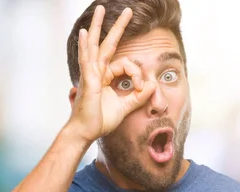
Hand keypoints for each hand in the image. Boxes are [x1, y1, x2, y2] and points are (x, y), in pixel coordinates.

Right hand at [68, 5, 156, 142]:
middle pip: (108, 44)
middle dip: (117, 27)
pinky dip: (86, 46)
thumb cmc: (101, 120)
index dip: (137, 74)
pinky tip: (86, 33)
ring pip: (96, 46)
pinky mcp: (88, 81)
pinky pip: (87, 61)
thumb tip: (153, 85)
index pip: (125, 64)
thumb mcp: (126, 107)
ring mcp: (91, 74)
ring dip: (99, 27)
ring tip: (101, 10)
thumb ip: (139, 97)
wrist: (87, 132)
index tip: (142, 87)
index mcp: (105, 77)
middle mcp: (97, 72)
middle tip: (127, 10)